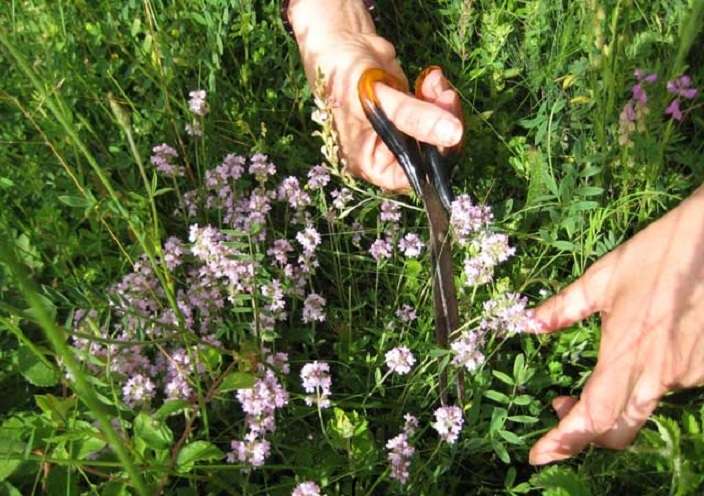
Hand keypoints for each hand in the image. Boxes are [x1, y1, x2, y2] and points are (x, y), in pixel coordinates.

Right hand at [289, 0, 462, 190]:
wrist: (340, 41)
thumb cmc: (342, 76)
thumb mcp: (375, 99)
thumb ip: (414, 117)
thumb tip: (455, 133)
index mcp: (369, 162)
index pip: (410, 177)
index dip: (434, 162)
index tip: (450, 135)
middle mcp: (386, 153)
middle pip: (428, 155)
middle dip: (443, 127)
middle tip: (447, 98)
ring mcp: (400, 132)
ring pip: (436, 132)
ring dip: (443, 107)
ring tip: (436, 82)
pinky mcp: (410, 112)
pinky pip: (434, 112)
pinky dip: (438, 95)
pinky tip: (430, 78)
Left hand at [529, 186, 703, 464]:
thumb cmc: (656, 255)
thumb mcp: (601, 278)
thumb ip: (563, 308)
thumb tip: (526, 324)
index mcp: (624, 353)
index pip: (591, 415)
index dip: (562, 441)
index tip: (537, 456)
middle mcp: (656, 374)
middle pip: (618, 429)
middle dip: (584, 432)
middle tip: (560, 408)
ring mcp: (686, 374)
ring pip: (643, 407)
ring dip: (616, 400)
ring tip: (603, 367)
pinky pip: (670, 385)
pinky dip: (647, 379)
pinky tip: (643, 349)